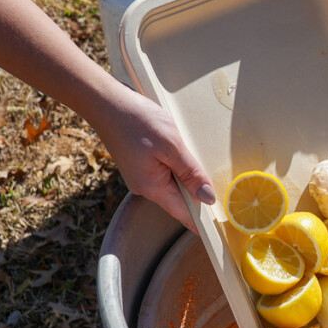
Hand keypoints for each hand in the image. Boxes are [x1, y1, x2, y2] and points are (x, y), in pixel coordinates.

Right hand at [93, 87, 215, 232]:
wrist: (105, 102)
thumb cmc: (137, 120)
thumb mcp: (171, 146)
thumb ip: (190, 173)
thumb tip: (207, 198)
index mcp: (152, 187)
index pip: (184, 214)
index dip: (203, 220)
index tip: (221, 226)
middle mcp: (145, 186)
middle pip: (180, 199)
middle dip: (198, 194)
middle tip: (221, 189)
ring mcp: (141, 175)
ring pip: (173, 184)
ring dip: (187, 177)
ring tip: (200, 164)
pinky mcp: (139, 164)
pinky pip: (164, 172)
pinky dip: (176, 166)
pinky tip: (181, 153)